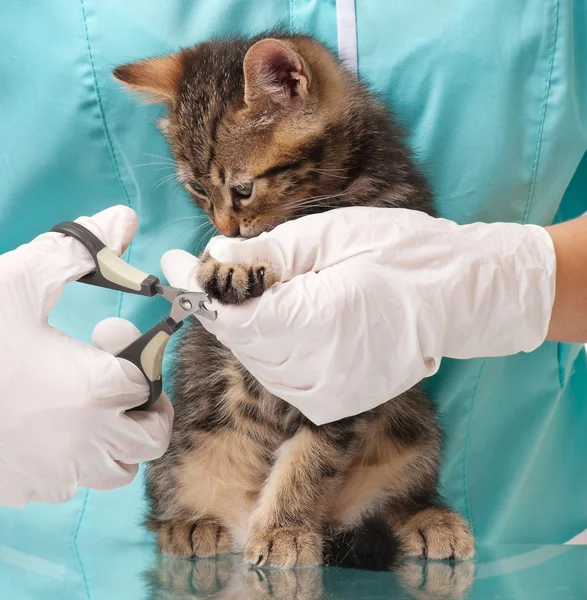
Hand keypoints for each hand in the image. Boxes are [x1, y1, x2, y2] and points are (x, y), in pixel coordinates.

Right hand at [0, 206, 172, 507]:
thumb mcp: (18, 281)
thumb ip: (78, 251)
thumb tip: (124, 219)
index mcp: (94, 390)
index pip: (150, 379)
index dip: (141, 352)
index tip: (109, 335)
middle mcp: (85, 440)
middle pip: (151, 436)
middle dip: (146, 405)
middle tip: (122, 379)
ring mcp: (56, 473)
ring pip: (118, 468)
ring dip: (117, 437)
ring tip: (90, 404)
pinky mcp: (26, 489)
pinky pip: (74, 483)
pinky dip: (78, 458)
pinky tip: (47, 426)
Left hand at [162, 207, 554, 424]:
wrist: (455, 294)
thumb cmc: (399, 253)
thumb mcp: (330, 237)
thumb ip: (268, 254)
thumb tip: (215, 257)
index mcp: (318, 324)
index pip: (236, 319)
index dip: (201, 291)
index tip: (176, 263)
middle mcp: (319, 373)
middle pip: (242, 343)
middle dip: (224, 305)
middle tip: (218, 268)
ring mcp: (329, 396)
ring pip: (259, 363)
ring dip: (249, 328)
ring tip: (264, 291)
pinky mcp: (337, 404)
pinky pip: (284, 378)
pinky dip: (272, 351)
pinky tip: (287, 322)